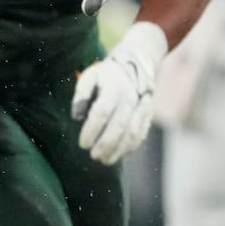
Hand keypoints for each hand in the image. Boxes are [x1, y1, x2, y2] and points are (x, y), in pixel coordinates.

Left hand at [72, 21, 166, 164]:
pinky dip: (131, 146)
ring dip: (119, 150)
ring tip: (105, 160)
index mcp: (113, 89)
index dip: (91, 131)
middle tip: (93, 156)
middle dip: (105, 144)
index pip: (101, 113)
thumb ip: (81, 94)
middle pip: (118, 126)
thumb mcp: (90, 76)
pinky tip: (120, 154)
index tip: (83, 144)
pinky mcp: (147, 114)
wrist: (134, 65)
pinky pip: (142, 133)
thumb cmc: (105, 75)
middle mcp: (129, 98)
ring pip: (132, 133)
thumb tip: (76, 115)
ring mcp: (140, 107)